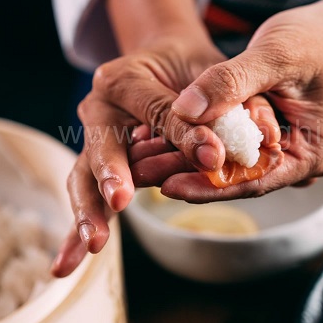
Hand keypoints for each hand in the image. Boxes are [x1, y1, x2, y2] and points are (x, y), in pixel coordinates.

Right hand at [51, 38, 227, 276]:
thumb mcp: (211, 70)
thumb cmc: (191, 64)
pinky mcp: (99, 158)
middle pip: (102, 145)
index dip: (186, 135)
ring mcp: (94, 135)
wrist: (164, 60)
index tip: (213, 157)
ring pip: (84, 174)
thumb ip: (229, 97)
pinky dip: (82, 224)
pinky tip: (69, 262)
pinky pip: (88, 192)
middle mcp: (100, 106)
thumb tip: (252, 137)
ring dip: (89, 210)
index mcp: (125, 78)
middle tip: (120, 200)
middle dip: (112, 174)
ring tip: (92, 243)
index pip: (159, 112)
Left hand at [130, 3, 322, 201]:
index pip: (257, 181)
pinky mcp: (277, 140)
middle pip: (243, 180)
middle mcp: (305, 162)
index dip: (211, 184)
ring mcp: (292, 153)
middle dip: (195, 176)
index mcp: (316, 153)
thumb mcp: (275, 54)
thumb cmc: (317, 38)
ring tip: (149, 162)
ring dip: (196, 162)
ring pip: (237, 166)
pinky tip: (171, 141)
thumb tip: (184, 112)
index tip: (169, 185)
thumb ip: (231, 82)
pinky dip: (208, 144)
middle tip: (146, 174)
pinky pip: (239, 149)